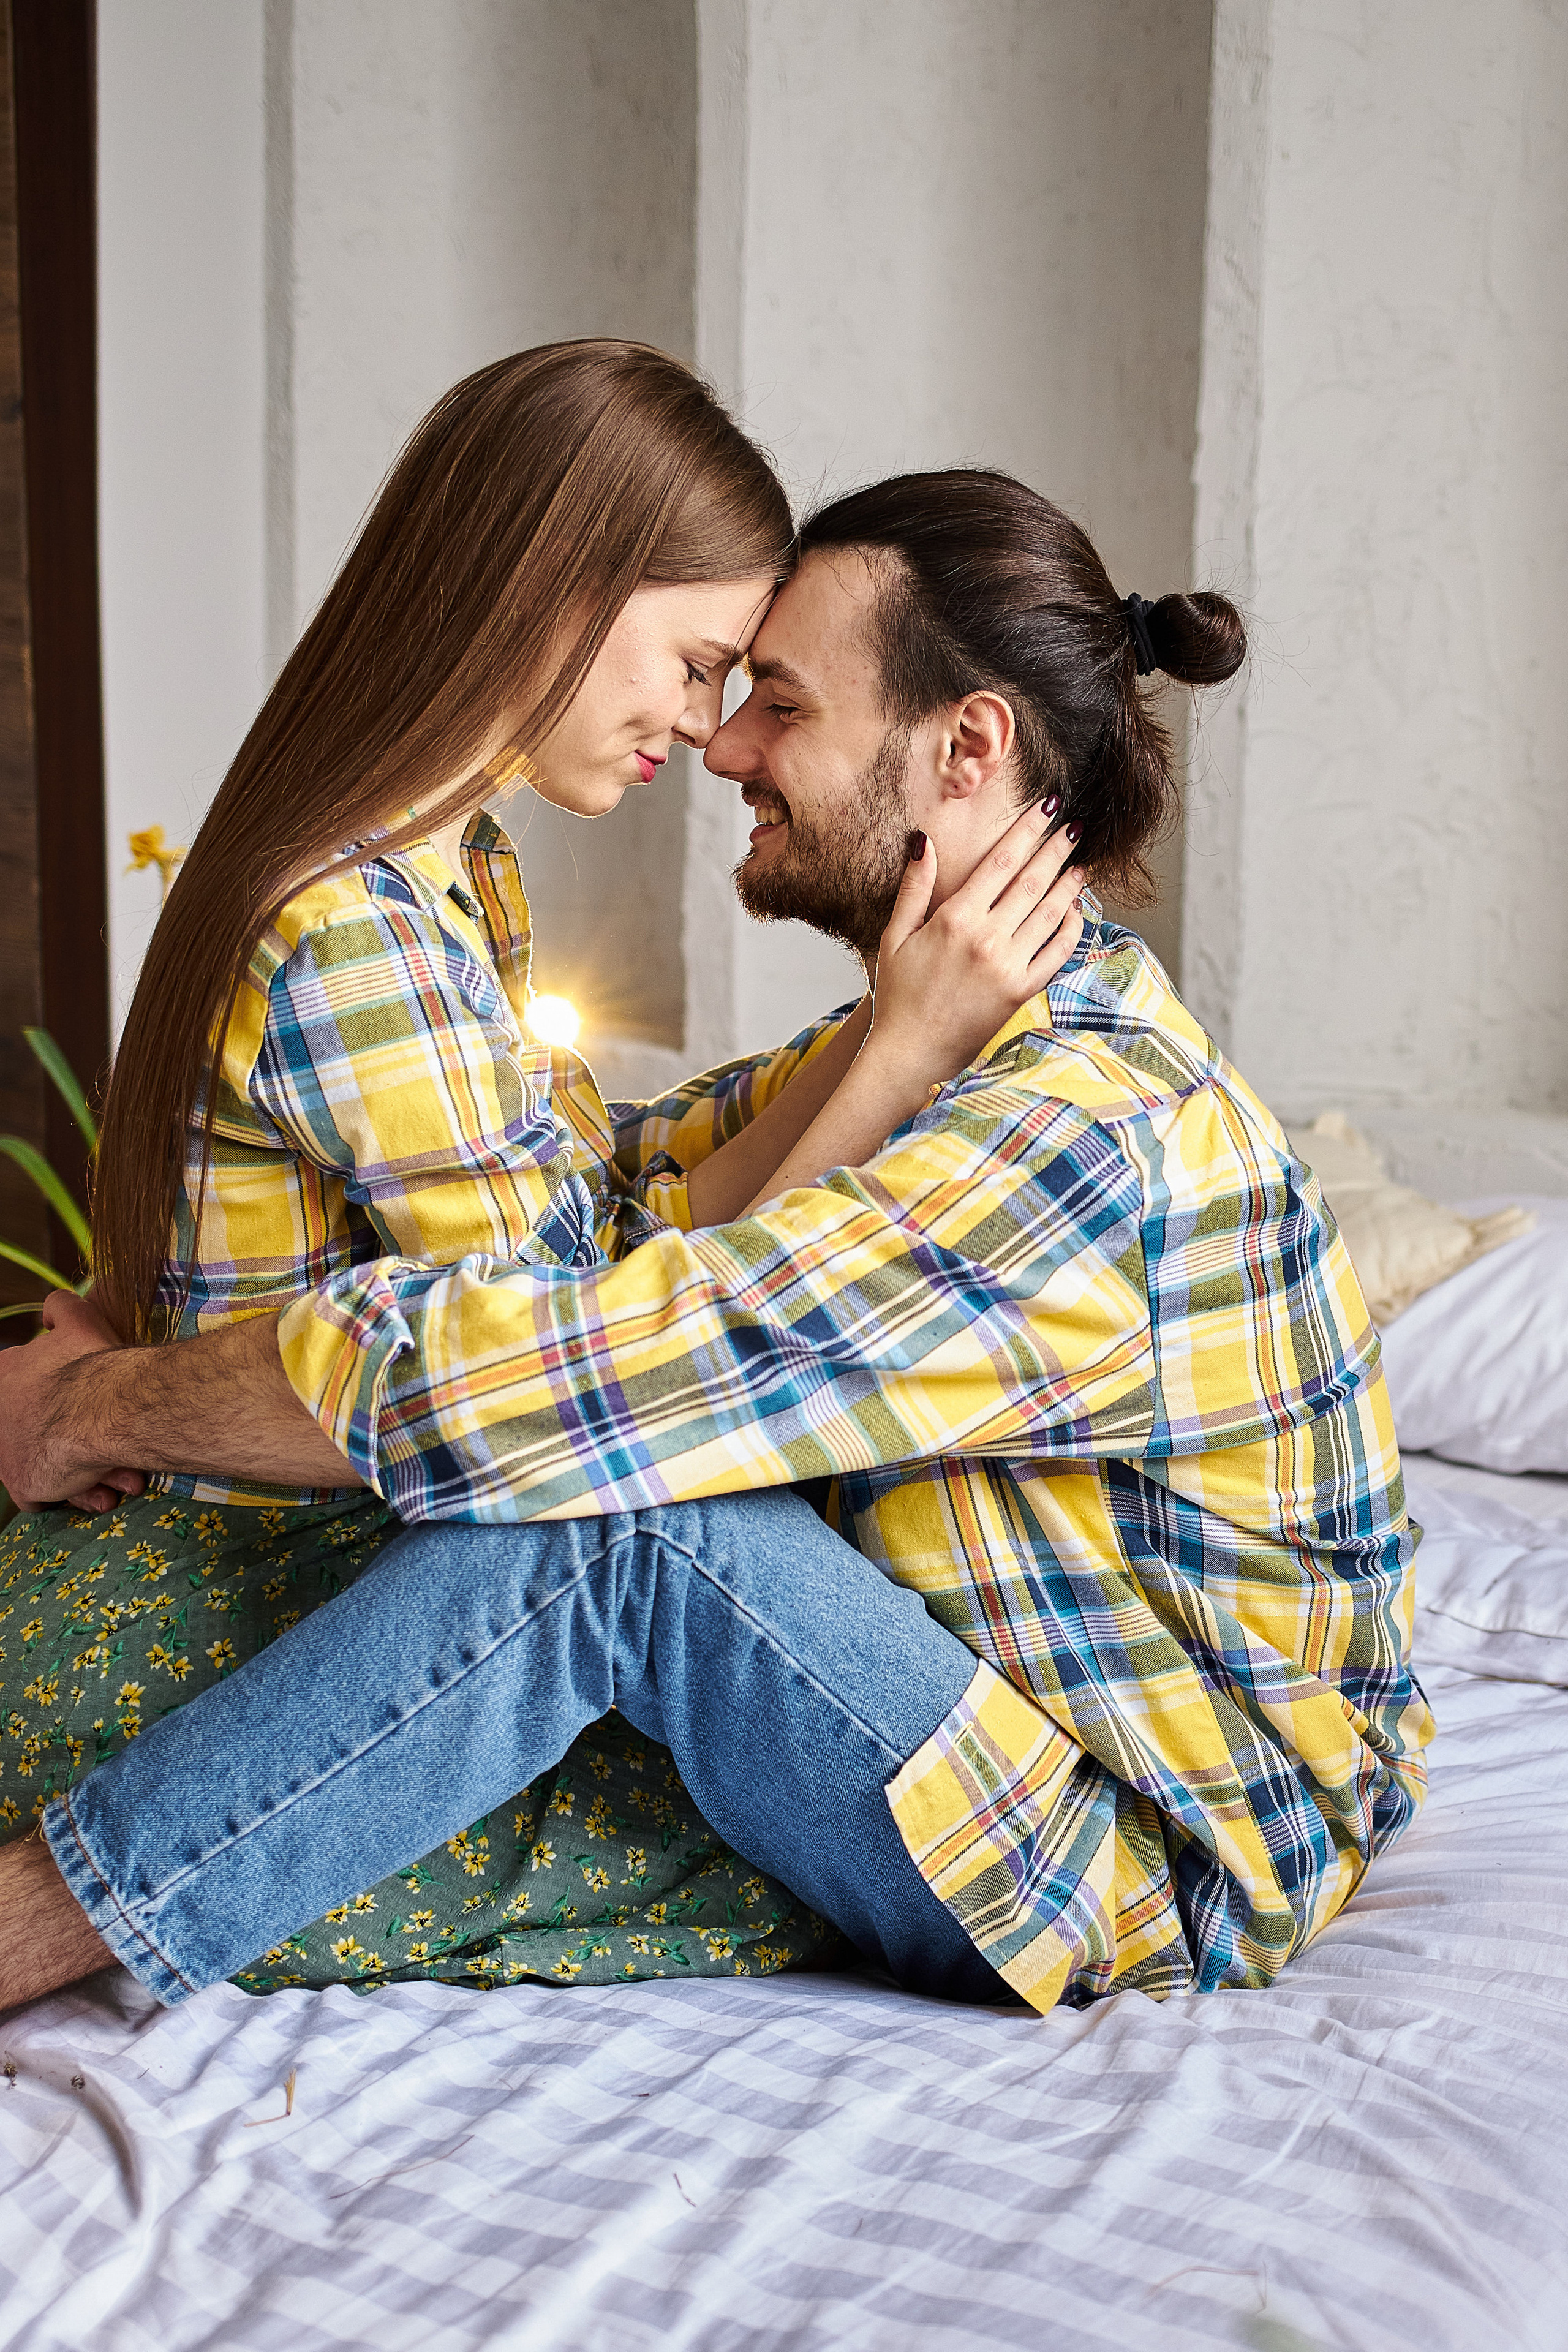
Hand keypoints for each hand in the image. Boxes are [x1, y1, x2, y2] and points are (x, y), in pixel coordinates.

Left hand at [0, 1291, 145, 1514]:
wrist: (102, 1409)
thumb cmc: (94, 1364)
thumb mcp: (79, 1319)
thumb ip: (62, 1309)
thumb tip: (54, 1308)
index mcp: (5, 1373)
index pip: (26, 1390)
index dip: (63, 1399)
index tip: (91, 1403)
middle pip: (40, 1430)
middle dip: (79, 1441)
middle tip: (113, 1445)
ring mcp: (4, 1451)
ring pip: (48, 1463)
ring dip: (88, 1471)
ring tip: (122, 1474)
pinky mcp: (20, 1482)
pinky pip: (48, 1494)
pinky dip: (80, 1493)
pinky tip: (106, 1488)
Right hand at [866, 805, 1084, 1085]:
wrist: (910, 1053)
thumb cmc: (898, 995)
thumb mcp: (894, 936)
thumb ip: (913, 888)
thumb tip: (921, 840)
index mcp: (955, 919)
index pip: (1000, 862)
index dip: (1027, 830)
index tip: (1046, 809)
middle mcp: (986, 939)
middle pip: (1032, 881)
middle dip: (1056, 849)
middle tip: (1074, 827)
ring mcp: (1008, 966)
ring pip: (1050, 914)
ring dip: (1069, 885)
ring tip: (1081, 864)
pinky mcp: (1021, 992)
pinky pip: (1057, 954)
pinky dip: (1071, 929)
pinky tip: (1075, 912)